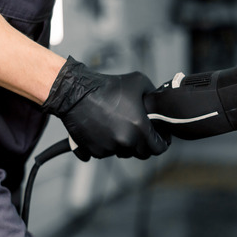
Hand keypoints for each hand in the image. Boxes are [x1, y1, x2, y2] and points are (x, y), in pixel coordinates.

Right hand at [42, 57, 169, 160]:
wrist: (75, 93)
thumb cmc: (107, 86)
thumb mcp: (139, 82)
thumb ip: (154, 96)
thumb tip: (159, 105)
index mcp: (139, 127)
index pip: (159, 148)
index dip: (161, 142)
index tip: (158, 137)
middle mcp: (125, 141)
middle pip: (142, 153)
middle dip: (143, 145)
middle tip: (139, 133)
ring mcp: (109, 147)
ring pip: (124, 153)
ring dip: (125, 145)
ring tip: (120, 128)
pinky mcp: (94, 150)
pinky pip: (107, 153)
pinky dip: (108, 146)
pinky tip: (105, 131)